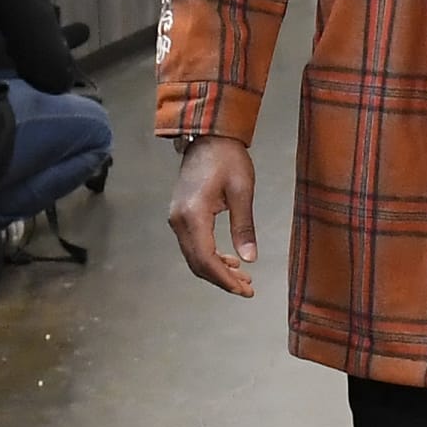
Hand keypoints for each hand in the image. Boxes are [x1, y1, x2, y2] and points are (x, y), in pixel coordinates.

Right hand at [168, 137, 258, 294]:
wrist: (208, 136)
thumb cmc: (228, 158)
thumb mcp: (242, 191)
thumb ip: (244, 226)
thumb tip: (250, 259)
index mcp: (193, 215)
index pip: (206, 259)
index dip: (224, 279)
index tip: (244, 289)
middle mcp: (179, 220)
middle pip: (197, 263)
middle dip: (222, 280)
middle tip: (247, 289)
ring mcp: (176, 218)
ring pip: (194, 256)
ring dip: (216, 270)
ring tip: (243, 278)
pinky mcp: (180, 215)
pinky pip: (193, 245)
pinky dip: (210, 257)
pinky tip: (230, 261)